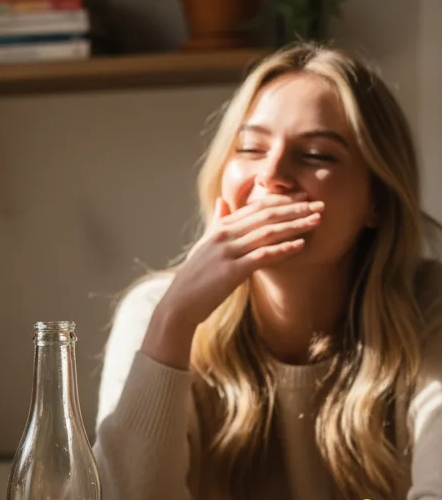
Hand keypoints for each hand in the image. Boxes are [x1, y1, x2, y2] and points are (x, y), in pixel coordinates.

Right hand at [143, 179, 322, 368]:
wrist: (179, 303)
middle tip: (320, 205)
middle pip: (265, 216)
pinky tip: (301, 245)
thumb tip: (221, 201)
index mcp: (220, 227)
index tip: (304, 197)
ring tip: (317, 221)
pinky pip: (262, 256)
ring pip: (267, 232)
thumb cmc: (194, 276)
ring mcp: (227, 253)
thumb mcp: (204, 244)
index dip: (282, 200)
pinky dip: (283, 249)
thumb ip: (216, 222)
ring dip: (295, 225)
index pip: (256, 207)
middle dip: (295, 209)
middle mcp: (224, 235)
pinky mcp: (231, 272)